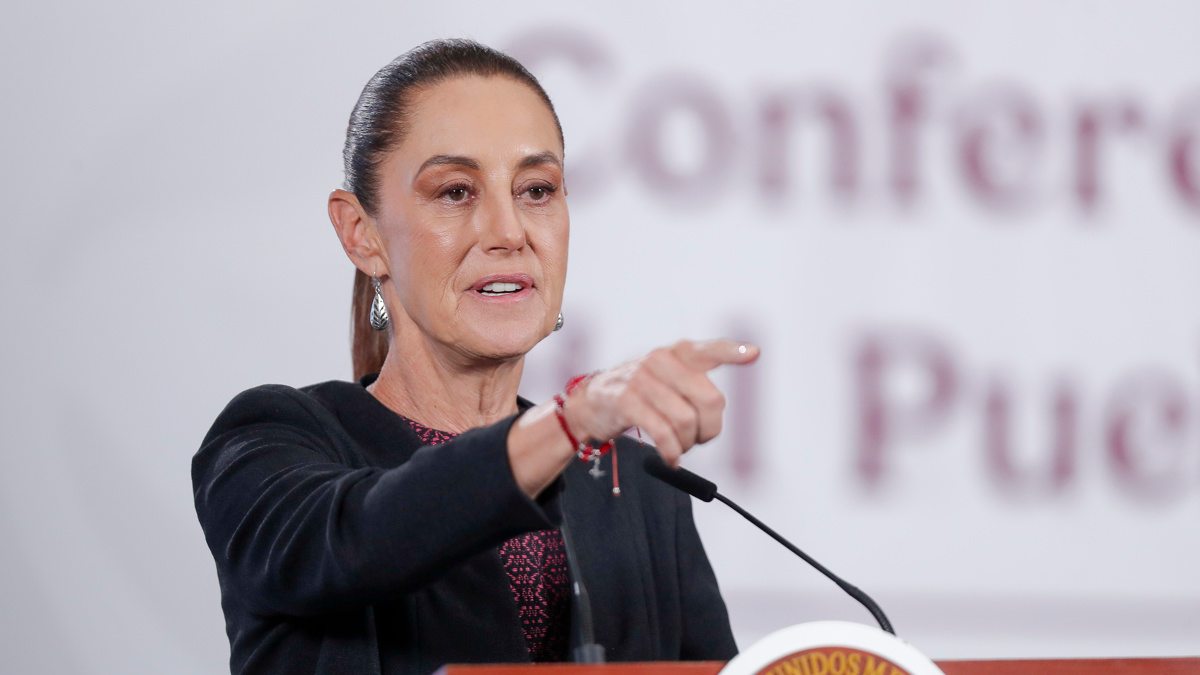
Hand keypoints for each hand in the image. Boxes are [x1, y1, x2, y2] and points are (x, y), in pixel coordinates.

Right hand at [564, 339, 759, 466]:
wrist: (591, 402)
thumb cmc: (640, 393)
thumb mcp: (666, 378)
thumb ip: (693, 386)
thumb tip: (717, 411)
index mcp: (677, 353)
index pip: (710, 349)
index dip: (733, 352)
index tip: (754, 353)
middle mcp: (661, 360)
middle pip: (710, 399)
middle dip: (711, 428)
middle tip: (700, 438)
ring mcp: (643, 379)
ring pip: (687, 421)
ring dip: (687, 443)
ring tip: (679, 447)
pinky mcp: (627, 401)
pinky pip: (663, 433)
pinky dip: (672, 452)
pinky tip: (670, 457)